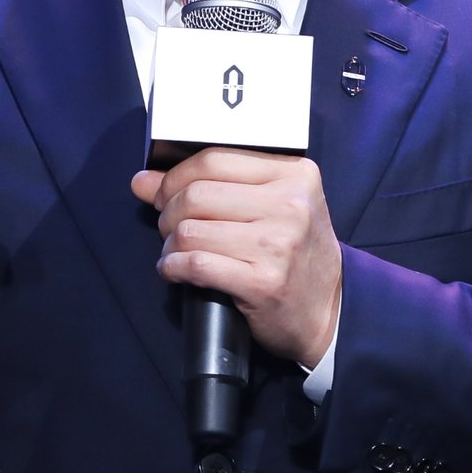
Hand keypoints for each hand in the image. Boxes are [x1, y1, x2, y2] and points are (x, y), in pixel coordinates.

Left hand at [134, 148, 341, 365]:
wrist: (329, 312)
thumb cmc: (295, 254)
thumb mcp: (269, 207)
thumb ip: (211, 185)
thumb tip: (142, 180)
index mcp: (295, 175)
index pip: (213, 160)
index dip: (175, 177)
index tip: (163, 194)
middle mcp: (290, 205)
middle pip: (196, 194)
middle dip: (168, 212)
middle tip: (170, 228)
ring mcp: (278, 245)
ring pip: (190, 231)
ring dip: (170, 244)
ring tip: (177, 252)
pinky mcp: (263, 282)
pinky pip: (195, 264)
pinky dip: (173, 267)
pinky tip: (175, 270)